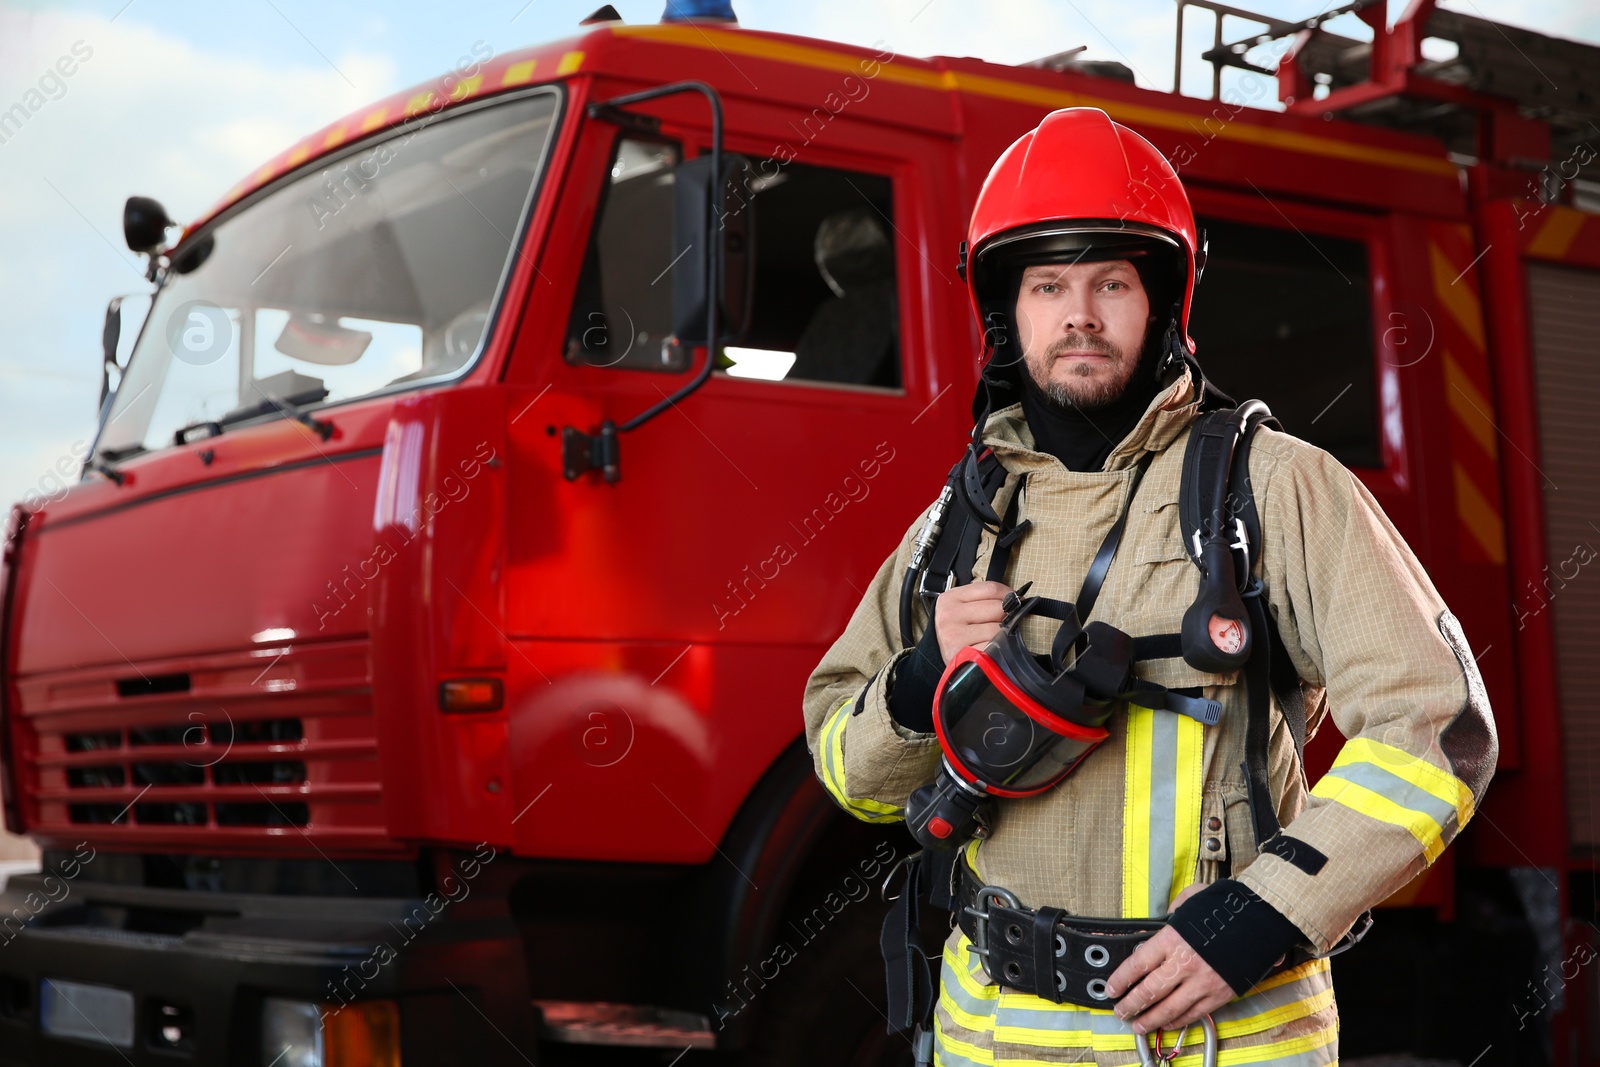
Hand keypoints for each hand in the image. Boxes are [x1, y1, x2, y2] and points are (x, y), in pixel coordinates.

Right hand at [933, 581, 1012, 662]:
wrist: (937, 653)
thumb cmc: (954, 629)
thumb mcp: (961, 607)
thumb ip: (982, 599)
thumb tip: (1015, 599)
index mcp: (951, 598)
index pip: (990, 589)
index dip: (1008, 594)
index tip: (1015, 600)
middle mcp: (950, 615)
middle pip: (997, 608)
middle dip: (1005, 616)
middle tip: (1002, 622)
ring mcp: (955, 635)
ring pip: (998, 629)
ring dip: (1002, 635)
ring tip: (993, 637)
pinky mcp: (964, 654)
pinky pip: (993, 648)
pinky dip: (996, 650)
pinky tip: (989, 649)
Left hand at [1105, 885, 1232, 1035]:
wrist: (1263, 919)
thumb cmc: (1228, 907)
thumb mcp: (1193, 898)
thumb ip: (1174, 909)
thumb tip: (1165, 917)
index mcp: (1173, 939)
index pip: (1137, 965)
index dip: (1121, 980)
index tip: (1112, 988)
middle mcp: (1184, 963)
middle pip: (1149, 991)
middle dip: (1130, 1005)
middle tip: (1120, 1011)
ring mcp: (1202, 982)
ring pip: (1169, 1008)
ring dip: (1150, 1019)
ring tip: (1137, 1024)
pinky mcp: (1219, 994)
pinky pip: (1193, 1013)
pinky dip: (1177, 1021)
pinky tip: (1166, 1023)